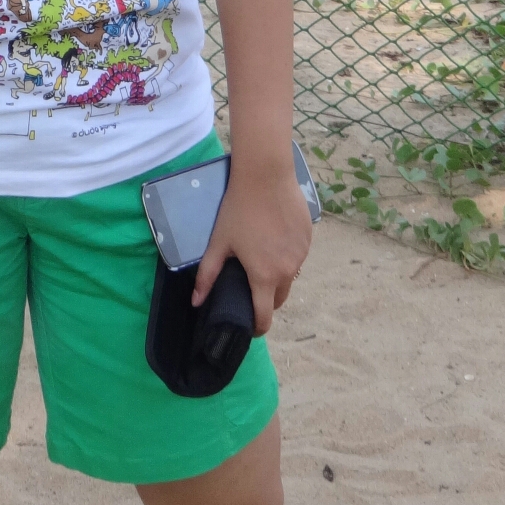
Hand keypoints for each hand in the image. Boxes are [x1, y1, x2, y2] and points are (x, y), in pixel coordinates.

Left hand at [192, 161, 313, 333]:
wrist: (266, 177)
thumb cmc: (239, 210)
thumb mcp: (219, 243)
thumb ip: (207, 275)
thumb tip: (196, 302)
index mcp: (265, 276)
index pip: (264, 316)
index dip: (257, 327)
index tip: (249, 328)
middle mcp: (288, 270)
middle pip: (279, 299)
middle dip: (266, 301)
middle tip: (250, 288)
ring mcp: (302, 255)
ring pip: (290, 276)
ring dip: (277, 276)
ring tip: (260, 259)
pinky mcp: (309, 239)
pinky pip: (298, 257)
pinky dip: (287, 257)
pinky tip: (273, 240)